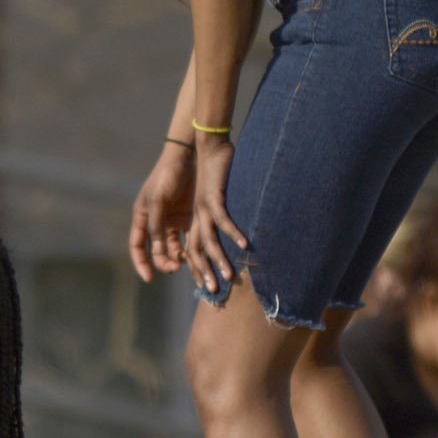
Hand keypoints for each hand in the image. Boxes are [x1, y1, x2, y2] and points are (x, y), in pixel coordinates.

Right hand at [130, 145, 194, 281]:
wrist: (189, 156)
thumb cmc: (167, 175)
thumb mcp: (158, 200)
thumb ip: (157, 225)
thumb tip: (158, 251)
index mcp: (142, 216)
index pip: (138, 246)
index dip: (142, 263)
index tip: (150, 278)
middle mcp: (156, 221)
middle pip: (157, 250)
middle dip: (164, 263)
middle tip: (176, 269)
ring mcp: (172, 219)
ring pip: (174, 247)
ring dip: (179, 258)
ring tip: (187, 263)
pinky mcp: (189, 216)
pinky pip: (188, 237)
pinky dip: (191, 248)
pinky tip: (197, 253)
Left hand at [183, 137, 250, 291]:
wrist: (208, 146)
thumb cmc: (215, 173)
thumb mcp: (215, 199)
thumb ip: (220, 216)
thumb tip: (232, 233)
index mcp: (195, 219)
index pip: (192, 251)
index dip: (196, 269)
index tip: (204, 285)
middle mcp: (196, 217)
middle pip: (195, 252)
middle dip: (202, 272)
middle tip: (212, 291)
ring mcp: (204, 209)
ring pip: (208, 240)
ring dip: (219, 260)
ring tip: (229, 275)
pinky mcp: (214, 198)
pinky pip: (223, 219)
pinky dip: (234, 233)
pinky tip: (244, 245)